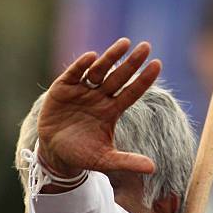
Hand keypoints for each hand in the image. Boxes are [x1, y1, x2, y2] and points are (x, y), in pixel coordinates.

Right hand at [37, 38, 160, 176]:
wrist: (54, 154)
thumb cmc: (83, 154)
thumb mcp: (105, 159)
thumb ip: (128, 161)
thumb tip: (153, 168)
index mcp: (112, 111)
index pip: (132, 92)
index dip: (144, 79)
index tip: (158, 64)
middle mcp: (100, 97)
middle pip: (119, 77)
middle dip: (132, 63)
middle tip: (146, 46)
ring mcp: (82, 91)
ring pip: (99, 70)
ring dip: (111, 57)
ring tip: (124, 43)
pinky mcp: (62, 89)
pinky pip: (74, 74)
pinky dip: (81, 66)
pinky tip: (91, 56)